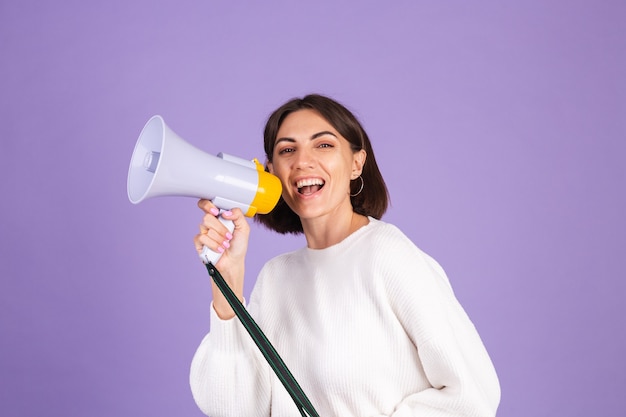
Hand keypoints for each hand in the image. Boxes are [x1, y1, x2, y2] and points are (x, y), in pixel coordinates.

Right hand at [193, 199, 249, 318]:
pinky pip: (202, 239)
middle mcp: (210, 223)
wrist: (233, 262)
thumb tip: (225, 212)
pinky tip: (219, 249)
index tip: (216, 211)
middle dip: (220, 228)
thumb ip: (238, 215)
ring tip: (226, 245)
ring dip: (219, 239)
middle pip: (206, 217)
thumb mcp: (244, 228)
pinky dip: (213, 245)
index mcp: (219, 216)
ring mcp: (204, 232)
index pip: (206, 203)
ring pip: (205, 229)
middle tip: (228, 236)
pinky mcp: (199, 243)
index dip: (207, 205)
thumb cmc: (238, 245)